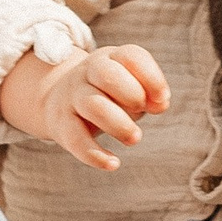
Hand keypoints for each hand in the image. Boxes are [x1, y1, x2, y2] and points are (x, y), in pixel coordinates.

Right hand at [0, 41, 170, 170]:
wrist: (59, 101)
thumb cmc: (109, 95)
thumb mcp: (131, 88)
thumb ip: (150, 95)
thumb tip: (161, 104)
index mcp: (111, 58)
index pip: (131, 57)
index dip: (151, 77)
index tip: (162, 98)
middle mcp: (88, 73)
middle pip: (108, 74)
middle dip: (133, 95)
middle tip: (142, 112)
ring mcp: (72, 97)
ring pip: (93, 105)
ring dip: (119, 124)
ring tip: (135, 138)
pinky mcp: (61, 124)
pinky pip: (76, 138)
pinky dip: (95, 154)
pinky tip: (113, 163)